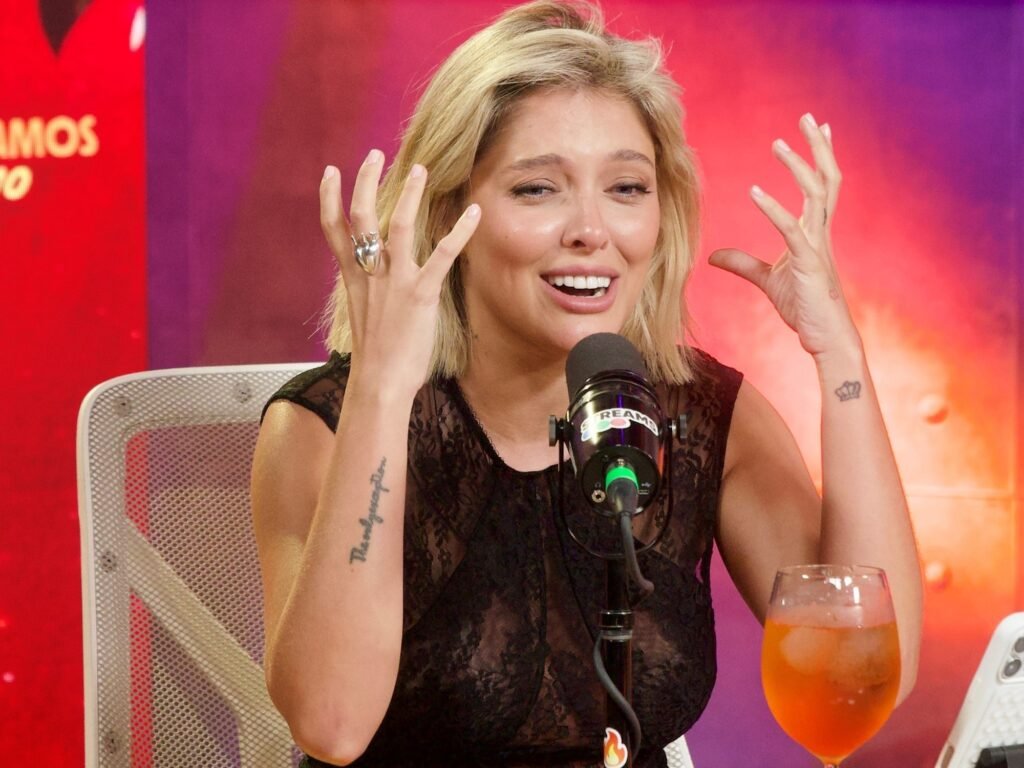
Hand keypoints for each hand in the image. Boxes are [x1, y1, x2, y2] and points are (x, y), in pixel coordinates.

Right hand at [319, 149, 479, 393]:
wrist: (378, 383)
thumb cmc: (376, 358)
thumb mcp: (364, 318)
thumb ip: (369, 293)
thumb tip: (376, 283)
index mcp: (353, 280)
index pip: (334, 231)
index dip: (330, 198)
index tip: (330, 171)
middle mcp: (370, 275)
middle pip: (362, 217)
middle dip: (367, 182)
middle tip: (375, 155)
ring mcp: (395, 282)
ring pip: (398, 226)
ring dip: (410, 195)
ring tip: (421, 170)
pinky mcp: (420, 294)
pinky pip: (441, 255)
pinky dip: (459, 232)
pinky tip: (473, 212)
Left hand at [709, 114, 859, 358]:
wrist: (825, 338)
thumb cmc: (804, 308)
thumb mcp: (767, 280)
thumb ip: (743, 264)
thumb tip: (714, 256)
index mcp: (815, 232)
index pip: (822, 184)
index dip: (820, 155)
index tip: (818, 127)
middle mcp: (821, 232)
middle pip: (827, 178)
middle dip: (818, 146)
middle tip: (809, 116)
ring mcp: (817, 245)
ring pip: (816, 194)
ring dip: (797, 166)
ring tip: (778, 144)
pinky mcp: (808, 262)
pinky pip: (791, 229)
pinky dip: (773, 209)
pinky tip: (754, 192)